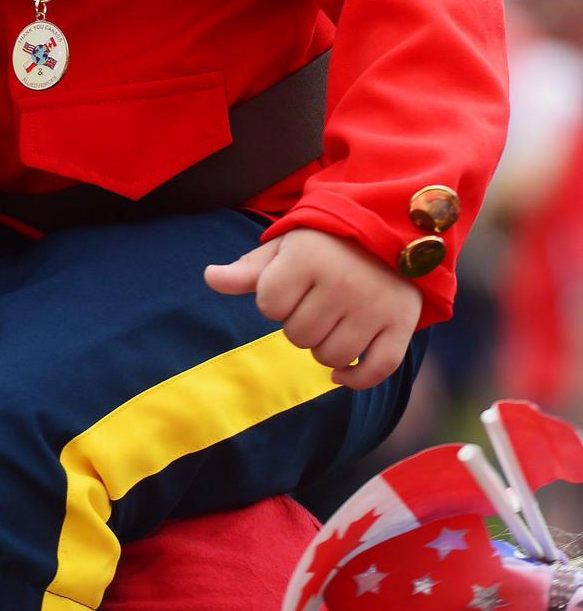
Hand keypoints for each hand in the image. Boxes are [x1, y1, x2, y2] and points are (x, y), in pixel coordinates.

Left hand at [203, 227, 421, 389]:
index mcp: (307, 258)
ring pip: (331, 357)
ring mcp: (374, 306)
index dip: (273, 299)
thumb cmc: (325, 244)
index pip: (268, 305)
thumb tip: (209, 277)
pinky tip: (341, 373)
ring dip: (323, 348)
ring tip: (331, 322)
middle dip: (298, 323)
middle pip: (298, 336)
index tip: (291, 282)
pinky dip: (355, 378)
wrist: (389, 231)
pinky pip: (375, 371)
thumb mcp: (285, 248)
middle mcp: (342, 282)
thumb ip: (248, 269)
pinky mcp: (401, 324)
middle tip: (315, 302)